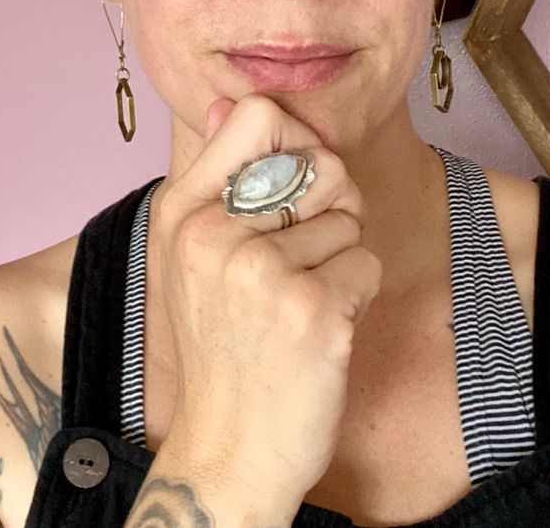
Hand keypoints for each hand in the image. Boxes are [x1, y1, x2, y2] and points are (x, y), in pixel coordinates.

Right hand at [151, 93, 381, 513]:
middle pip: (323, 164)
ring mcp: (261, 272)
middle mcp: (214, 234)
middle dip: (336, 204)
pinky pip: (368, 262)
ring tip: (304, 300)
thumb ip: (216, 179)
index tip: (298, 178)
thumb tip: (226, 100)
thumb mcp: (192, 257)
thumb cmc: (222, 346)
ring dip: (343, 258)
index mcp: (182, 211)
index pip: (256, 115)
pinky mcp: (311, 310)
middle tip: (310, 254)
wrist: (228, 448)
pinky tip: (321, 328)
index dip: (297, 137)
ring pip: (351, 218)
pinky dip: (358, 294)